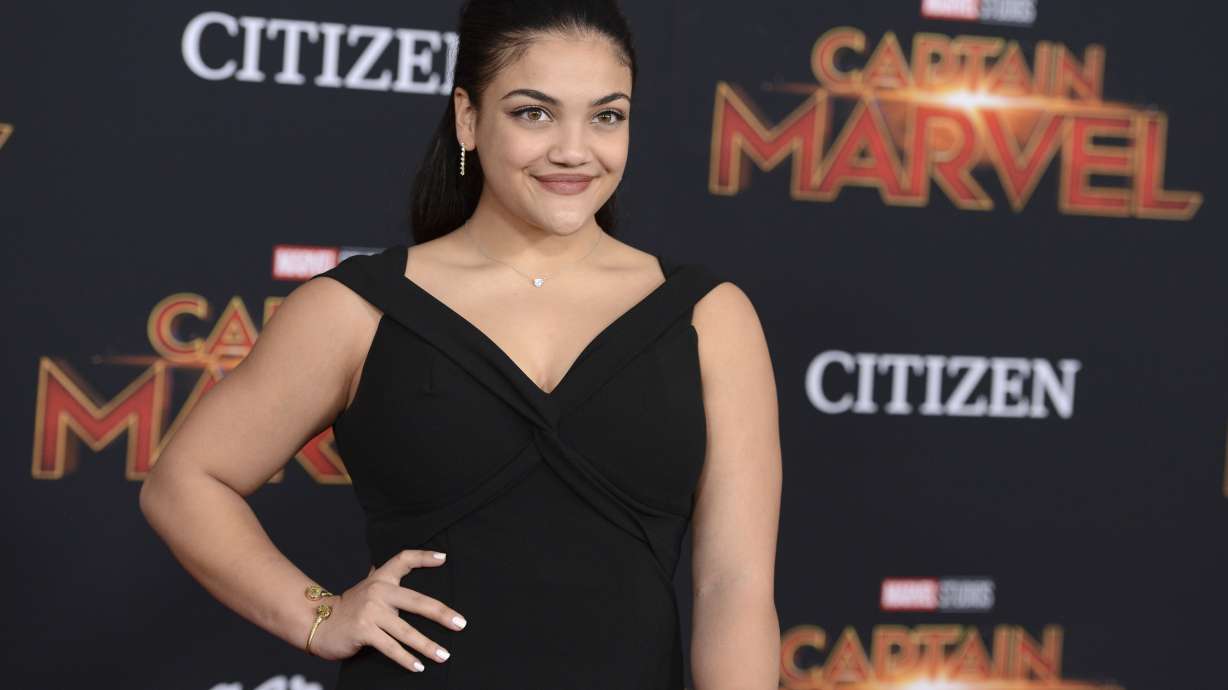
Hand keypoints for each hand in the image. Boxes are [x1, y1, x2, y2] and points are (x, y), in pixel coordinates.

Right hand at [307, 549, 466, 671]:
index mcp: (381, 579)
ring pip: (406, 631)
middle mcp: (377, 591)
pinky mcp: (363, 631)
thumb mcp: (368, 587)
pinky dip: (405, 658)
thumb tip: (408, 566)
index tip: (444, 558)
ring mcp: (370, 612)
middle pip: (417, 601)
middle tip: (460, 624)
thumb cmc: (350, 607)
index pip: (403, 559)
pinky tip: (418, 666)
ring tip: (444, 655)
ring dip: (427, 645)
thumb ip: (386, 578)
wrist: (318, 622)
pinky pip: (390, 647)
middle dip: (441, 614)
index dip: (424, 557)